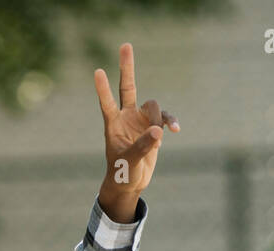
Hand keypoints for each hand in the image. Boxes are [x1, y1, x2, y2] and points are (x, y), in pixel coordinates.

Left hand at [95, 42, 179, 222]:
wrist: (130, 182)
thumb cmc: (122, 173)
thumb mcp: (129, 162)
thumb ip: (142, 146)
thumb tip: (158, 130)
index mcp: (113, 124)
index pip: (107, 102)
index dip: (103, 88)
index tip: (97, 71)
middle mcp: (126, 117)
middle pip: (128, 86)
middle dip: (127, 67)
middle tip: (125, 45)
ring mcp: (140, 120)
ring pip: (153, 106)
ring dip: (159, 119)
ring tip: (158, 139)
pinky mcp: (154, 127)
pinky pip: (165, 118)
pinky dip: (171, 122)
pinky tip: (175, 130)